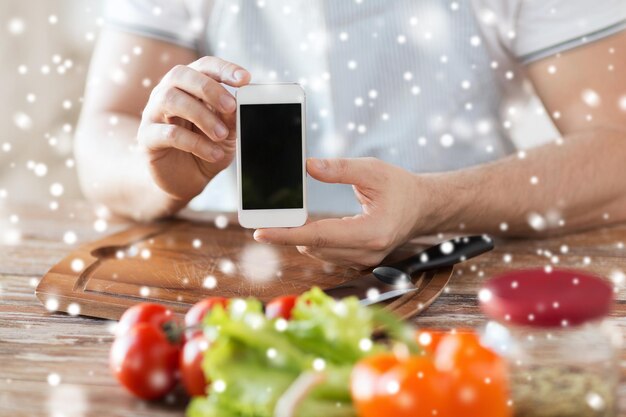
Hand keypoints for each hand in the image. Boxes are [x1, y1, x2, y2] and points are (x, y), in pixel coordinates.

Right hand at [138, 57, 249, 201]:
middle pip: (181, 75)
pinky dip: (195, 143)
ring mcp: (153, 113)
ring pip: (171, 100)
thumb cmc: (206, 148)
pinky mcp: (147, 138)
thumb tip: (239, 104)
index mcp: (189, 85)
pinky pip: (169, 134)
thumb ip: (230, 117)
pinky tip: (213, 153)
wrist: (186, 180)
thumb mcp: (226, 132)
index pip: (204, 66)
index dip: (224, 69)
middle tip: (231, 106)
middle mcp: (167, 93)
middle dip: (209, 89)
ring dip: (202, 116)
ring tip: (222, 135)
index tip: (245, 79)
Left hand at [254, 158, 438, 268]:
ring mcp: (365, 260)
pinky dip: (314, 241)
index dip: (287, 234)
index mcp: (372, 232)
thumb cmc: (401, 186)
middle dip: (288, 234)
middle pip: (315, 247)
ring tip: (285, 220)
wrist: (423, 207)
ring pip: (318, 253)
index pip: (319, 236)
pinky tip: (306, 228)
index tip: (261, 232)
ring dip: (300, 238)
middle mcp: (368, 252)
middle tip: (265, 218)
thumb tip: (308, 166)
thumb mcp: (373, 170)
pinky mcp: (361, 261)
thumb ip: (340, 168)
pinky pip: (328, 254)